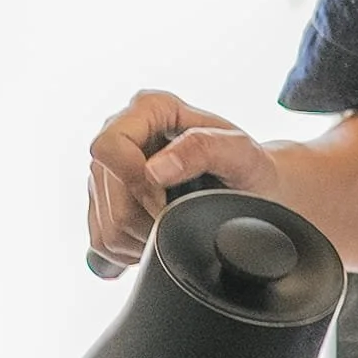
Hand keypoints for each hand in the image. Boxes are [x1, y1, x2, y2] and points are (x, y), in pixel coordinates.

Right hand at [86, 89, 284, 265]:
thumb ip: (202, 148)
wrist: (255, 190)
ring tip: (173, 226)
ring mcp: (110, 168)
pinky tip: (158, 236)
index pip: (109, 146)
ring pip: (105, 222)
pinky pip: (102, 241)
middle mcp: (123, 131)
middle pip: (105, 189)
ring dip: (140, 237)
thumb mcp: (240, 153)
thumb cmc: (250, 167)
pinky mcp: (106, 203)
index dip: (134, 182)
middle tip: (179, 218)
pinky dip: (132, 250)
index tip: (166, 202)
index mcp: (150, 107)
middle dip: (144, 215)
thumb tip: (154, 170)